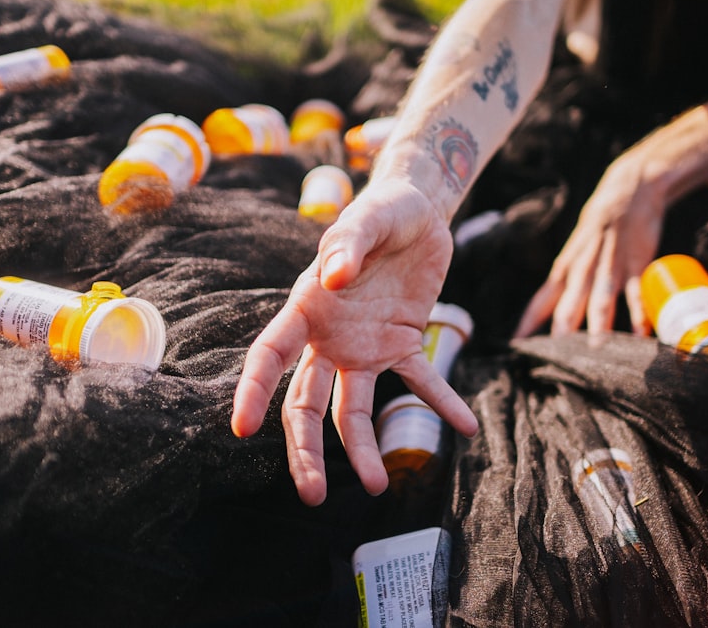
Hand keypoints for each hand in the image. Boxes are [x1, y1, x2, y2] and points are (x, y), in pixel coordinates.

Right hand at [232, 182, 478, 505]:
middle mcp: (329, 337)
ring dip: (364, 448)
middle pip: (306, 404)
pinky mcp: (403, 344)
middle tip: (312, 496)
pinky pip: (420, 382)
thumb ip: (348, 246)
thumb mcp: (368, 219)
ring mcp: (364, 347)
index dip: (254, 391)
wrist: (419, 210)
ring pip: (354, 411)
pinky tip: (465, 426)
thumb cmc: (382, 211)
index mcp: (307, 307)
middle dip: (305, 450)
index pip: (270, 355)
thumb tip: (332, 281)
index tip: (241, 429)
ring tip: (379, 486)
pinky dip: (442, 403)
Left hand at [514, 149, 666, 337]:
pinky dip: (639, 311)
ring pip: (601, 295)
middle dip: (562, 327)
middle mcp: (583, 267)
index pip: (542, 299)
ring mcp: (610, 263)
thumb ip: (566, 282)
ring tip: (597, 346)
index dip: (529, 321)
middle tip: (556, 353)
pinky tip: (640, 331)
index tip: (517, 343)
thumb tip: (551, 312)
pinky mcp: (636, 259)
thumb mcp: (576, 253)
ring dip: (599, 321)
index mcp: (566, 267)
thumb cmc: (598, 229)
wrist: (628, 189)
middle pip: (569, 301)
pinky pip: (637, 289)